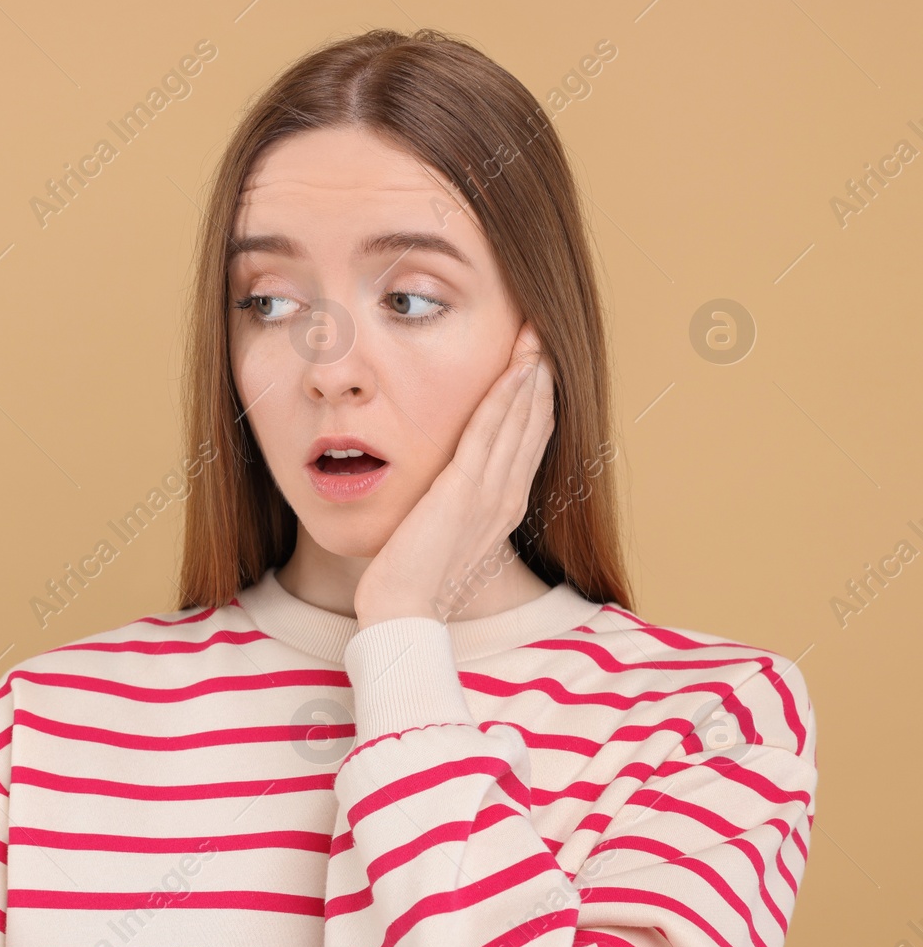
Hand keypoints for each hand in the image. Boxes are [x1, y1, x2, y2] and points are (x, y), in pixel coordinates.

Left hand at [354, 321, 554, 626]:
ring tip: (536, 336)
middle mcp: (506, 498)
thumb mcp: (440, 536)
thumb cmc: (412, 581)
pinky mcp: (465, 492)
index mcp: (502, 509)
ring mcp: (490, 494)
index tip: (536, 363)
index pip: (528, 442)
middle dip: (540, 376)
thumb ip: (448, 508)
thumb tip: (441, 491)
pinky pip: (491, 433)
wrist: (404, 612)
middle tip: (543, 333)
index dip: (536, 400)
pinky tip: (516, 368)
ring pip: (519, 421)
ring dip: (530, 375)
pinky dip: (505, 398)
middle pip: (533, 424)